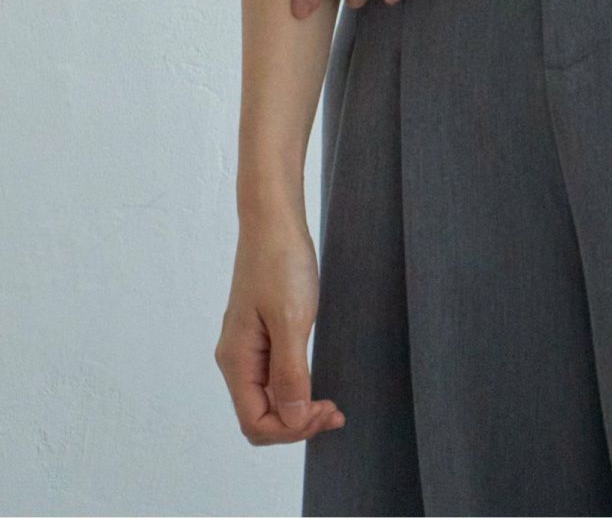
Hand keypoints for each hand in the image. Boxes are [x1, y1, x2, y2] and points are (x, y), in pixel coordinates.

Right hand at [214, 219, 344, 445]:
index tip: (325, 411)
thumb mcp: (291, 319)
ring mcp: (248, 347)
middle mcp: (237, 359)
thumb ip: (290, 373)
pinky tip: (315, 386)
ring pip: (268, 399)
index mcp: (237, 360)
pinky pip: (273, 378)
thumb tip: (292, 420)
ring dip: (297, 409)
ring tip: (331, 407)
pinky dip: (295, 389)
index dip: (290, 429)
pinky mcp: (261, 334)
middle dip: (296, 423)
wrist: (274, 221)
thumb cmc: (280, 263)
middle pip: (260, 416)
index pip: (255, 423)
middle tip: (335, 412)